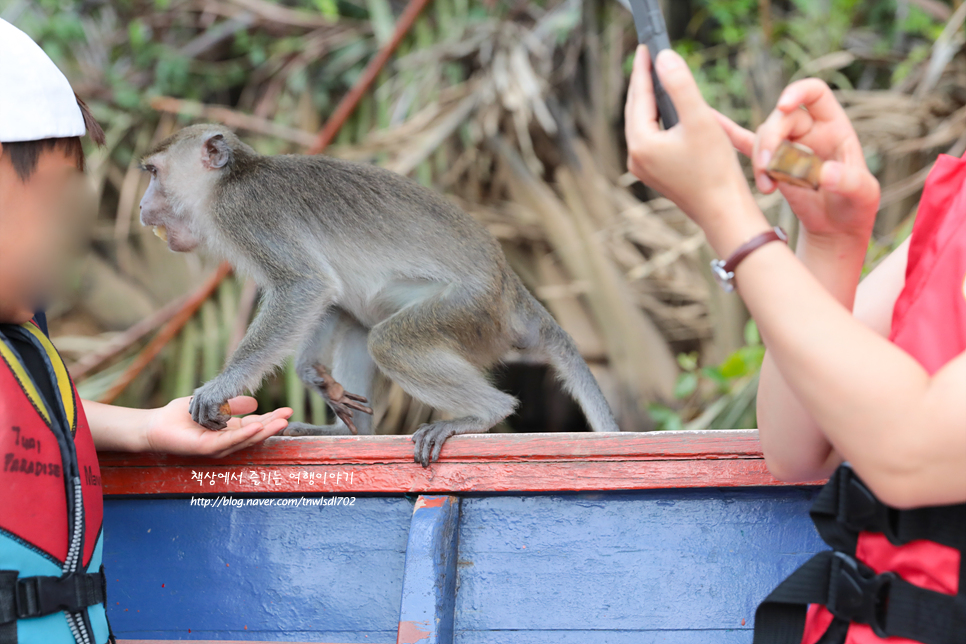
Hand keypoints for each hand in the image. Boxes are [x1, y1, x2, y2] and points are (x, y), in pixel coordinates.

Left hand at [144, 396, 291, 457]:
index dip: (271, 419)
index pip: (255, 426)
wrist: (155, 424)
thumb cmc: (180, 415)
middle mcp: (226, 441)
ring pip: (246, 439)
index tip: (288, 411)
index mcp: (229, 430)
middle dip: (273, 426)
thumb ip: (233, 404)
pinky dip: (244, 434)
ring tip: (281, 423)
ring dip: (264, 431)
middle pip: (254, 434)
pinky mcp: (207, 448)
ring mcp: (218, 447)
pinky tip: (257, 427)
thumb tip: (255, 403)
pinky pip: (229, 440)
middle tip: (290, 418)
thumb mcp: (213, 403)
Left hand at [625, 46, 766, 255]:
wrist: (722, 211)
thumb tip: (663, 58)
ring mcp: (643, 168)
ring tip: (656, 80)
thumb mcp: (700, 120)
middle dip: (643, 84)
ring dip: (651, 103)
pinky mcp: (655, 175)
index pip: (639, 97)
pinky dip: (658, 122)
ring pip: (643, 126)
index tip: (645, 47)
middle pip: (637, 111)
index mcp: (640, 143)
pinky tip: (668, 113)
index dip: (643, 70)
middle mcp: (635, 157)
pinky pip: (652, 139)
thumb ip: (680, 86)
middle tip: (648, 58)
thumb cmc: (714, 169)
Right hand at [713, 79, 879, 242]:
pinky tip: (713, 122)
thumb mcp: (864, 195)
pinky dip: (729, 135)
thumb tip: (825, 173)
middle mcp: (808, 132)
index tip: (783, 106)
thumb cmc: (856, 208)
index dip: (798, 93)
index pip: (815, 95)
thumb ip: (849, 182)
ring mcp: (788, 148)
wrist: (836, 229)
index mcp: (833, 128)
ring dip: (759, 160)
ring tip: (767, 188)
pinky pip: (746, 147)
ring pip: (763, 138)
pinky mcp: (772, 166)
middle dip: (770, 140)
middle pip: (781, 119)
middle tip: (767, 167)